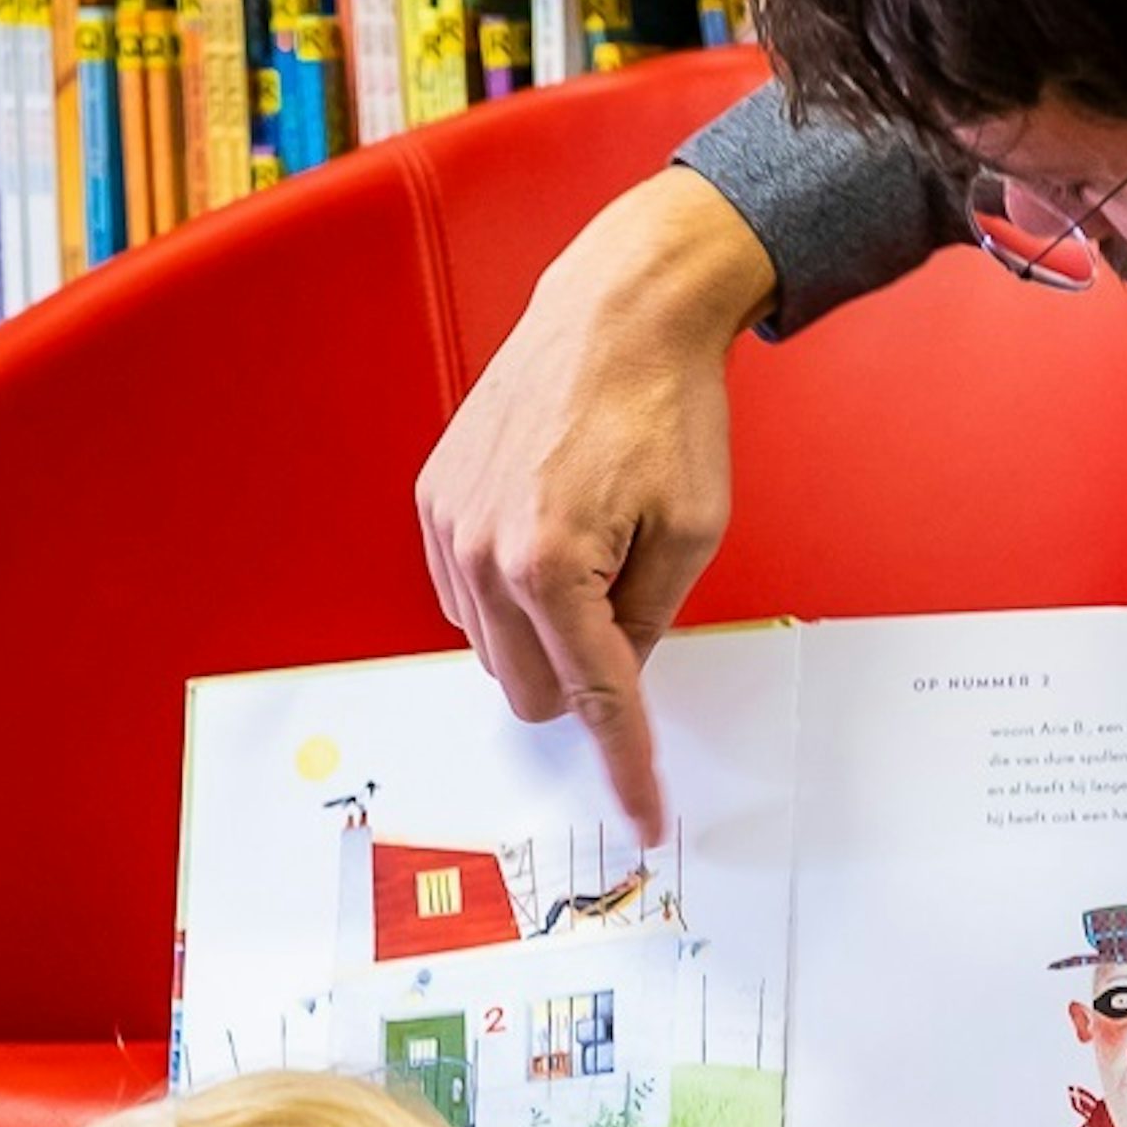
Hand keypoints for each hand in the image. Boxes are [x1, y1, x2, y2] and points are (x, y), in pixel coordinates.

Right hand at [417, 168, 776, 843]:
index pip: (596, 699)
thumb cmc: (663, 407)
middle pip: (532, 691)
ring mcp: (448, 527)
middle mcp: (484, 552)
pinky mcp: (434, 501)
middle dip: (584, 677)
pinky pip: (465, 596)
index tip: (641, 815)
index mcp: (553, 565)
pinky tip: (550, 535)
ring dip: (544, 632)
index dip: (625, 765)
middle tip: (631, 609)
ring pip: (494, 649)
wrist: (618, 311)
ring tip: (590, 549)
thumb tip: (619, 676)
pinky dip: (509, 592)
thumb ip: (652, 620)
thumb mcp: (692, 531)